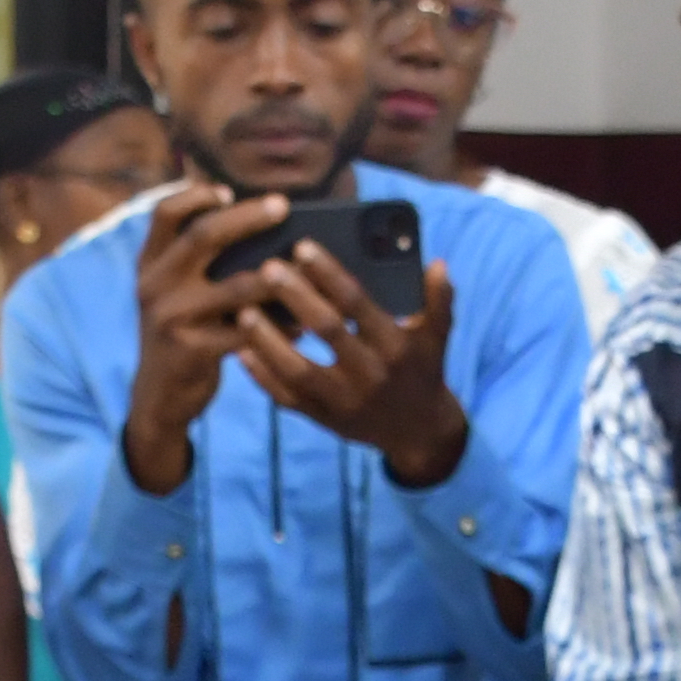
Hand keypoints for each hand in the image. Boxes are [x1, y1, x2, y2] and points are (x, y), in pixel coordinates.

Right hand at [121, 182, 307, 489]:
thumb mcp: (173, 292)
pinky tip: (302, 324)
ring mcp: (171, 318)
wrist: (159, 396)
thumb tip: (257, 221)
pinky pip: (245, 331)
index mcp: (151, 263)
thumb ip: (196, 261)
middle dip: (247, 218)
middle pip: (202, 236)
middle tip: (282, 206)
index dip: (196, 195)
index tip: (229, 191)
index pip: (164, 213)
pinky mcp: (192, 350)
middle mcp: (155, 284)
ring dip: (274, 276)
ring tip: (305, 265)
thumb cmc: (181, 332)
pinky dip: (278, 326)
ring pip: (233, 287)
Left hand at [231, 237, 468, 491]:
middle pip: (327, 331)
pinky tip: (242, 353)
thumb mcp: (436, 338)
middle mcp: (370, 375)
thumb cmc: (423, 371)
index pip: (358, 304)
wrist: (419, 433)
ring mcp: (344, 402)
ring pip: (299, 370)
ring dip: (268, 340)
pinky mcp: (324, 420)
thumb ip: (438, 301)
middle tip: (267, 269)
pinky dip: (263, 378)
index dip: (329, 275)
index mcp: (395, 347)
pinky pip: (287, 399)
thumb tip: (437, 264)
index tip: (302, 247)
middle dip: (295, 297)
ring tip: (243, 310)